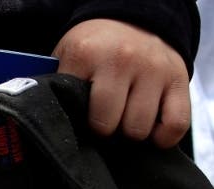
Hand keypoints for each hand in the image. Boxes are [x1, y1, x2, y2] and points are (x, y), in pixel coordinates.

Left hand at [53, 19, 190, 147]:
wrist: (130, 21)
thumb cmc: (93, 51)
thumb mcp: (67, 59)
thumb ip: (56, 88)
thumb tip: (40, 126)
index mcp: (86, 55)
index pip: (75, 110)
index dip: (73, 123)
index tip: (73, 121)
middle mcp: (122, 59)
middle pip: (108, 124)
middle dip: (102, 130)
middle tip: (101, 122)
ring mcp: (153, 69)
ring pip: (138, 128)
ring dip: (129, 132)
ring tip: (123, 121)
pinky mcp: (178, 78)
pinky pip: (175, 124)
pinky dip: (163, 137)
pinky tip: (151, 132)